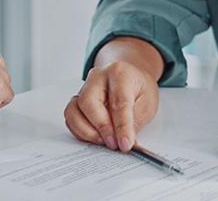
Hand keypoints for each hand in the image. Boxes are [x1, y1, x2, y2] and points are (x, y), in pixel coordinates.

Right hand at [63, 37, 162, 151]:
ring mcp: (84, 88)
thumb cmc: (139, 89)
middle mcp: (97, 77)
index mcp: (119, 73)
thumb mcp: (147, 104)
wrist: (131, 78)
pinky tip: (94, 137)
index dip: (122, 126)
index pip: (119, 101)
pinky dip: (80, 131)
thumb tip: (124, 142)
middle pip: (89, 102)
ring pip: (73, 110)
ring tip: (103, 141)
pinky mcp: (77, 100)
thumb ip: (134, 123)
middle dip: (101, 127)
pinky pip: (70, 117)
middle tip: (113, 144)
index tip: (125, 144)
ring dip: (87, 131)